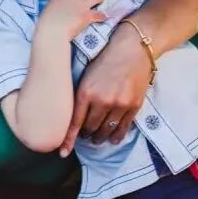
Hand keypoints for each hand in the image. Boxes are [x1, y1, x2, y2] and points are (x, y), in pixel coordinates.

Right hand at [38, 0, 105, 39]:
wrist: (52, 32)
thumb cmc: (46, 21)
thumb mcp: (50, 5)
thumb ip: (58, 1)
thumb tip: (61, 4)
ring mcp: (82, 4)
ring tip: (99, 3)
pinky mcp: (88, 15)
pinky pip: (100, 14)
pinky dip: (101, 16)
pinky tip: (102, 18)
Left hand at [60, 21, 153, 155]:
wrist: (134, 47)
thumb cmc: (107, 57)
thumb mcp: (87, 74)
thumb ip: (81, 95)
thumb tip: (75, 116)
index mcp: (85, 92)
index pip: (74, 122)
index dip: (68, 139)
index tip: (63, 152)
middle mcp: (101, 101)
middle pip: (90, 129)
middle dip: (86, 135)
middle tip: (85, 136)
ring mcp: (119, 104)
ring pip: (106, 130)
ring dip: (101, 137)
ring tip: (98, 138)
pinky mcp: (134, 105)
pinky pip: (123, 128)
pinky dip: (117, 136)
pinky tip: (113, 139)